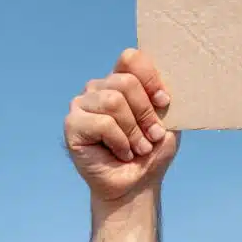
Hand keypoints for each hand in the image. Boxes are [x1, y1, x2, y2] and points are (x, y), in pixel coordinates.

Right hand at [64, 49, 179, 202]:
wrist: (138, 183)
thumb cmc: (153, 149)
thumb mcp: (167, 118)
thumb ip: (162, 94)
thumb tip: (169, 76)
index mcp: (122, 80)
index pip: (131, 58)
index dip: (150, 78)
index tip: (164, 102)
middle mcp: (100, 87)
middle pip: (125, 81)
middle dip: (146, 112)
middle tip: (153, 135)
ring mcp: (83, 104)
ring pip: (114, 101)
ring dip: (134, 130)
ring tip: (139, 147)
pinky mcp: (72, 124)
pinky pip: (103, 123)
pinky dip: (120, 142)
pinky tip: (122, 153)